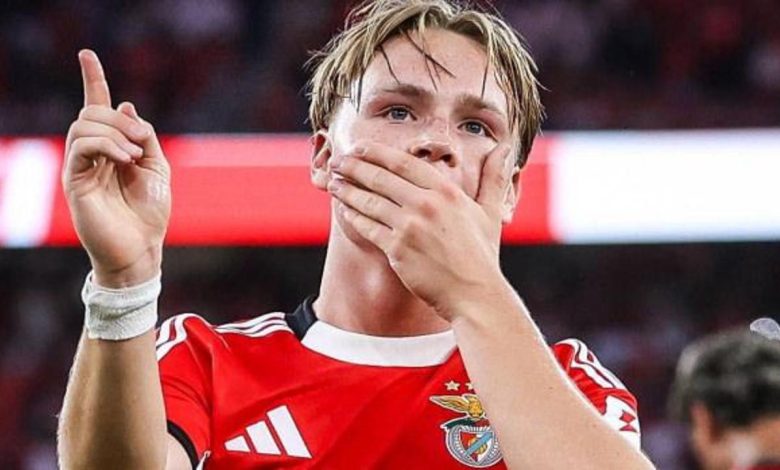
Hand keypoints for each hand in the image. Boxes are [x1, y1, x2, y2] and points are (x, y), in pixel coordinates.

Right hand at [63, 50, 170, 286]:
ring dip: (114, 131)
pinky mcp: (74, 180)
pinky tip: (125, 159)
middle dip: (119, 116)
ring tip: (134, 154)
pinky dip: (106, 145)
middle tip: (141, 139)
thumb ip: (143, 137)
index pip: (98, 107)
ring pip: (84, 124)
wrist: (142, 248)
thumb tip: (126, 104)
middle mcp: (93, 154)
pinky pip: (81, 145)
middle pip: (92, 111)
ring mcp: (81, 166)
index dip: (93, 80)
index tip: (87, 54)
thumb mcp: (156, 167)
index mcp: (113, 148)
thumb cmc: (150, 212)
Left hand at [327, 142, 513, 319]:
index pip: (403, 162)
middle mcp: (425, 204)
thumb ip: (494, 177)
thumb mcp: (491, 211)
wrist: (475, 294)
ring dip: (347, 189)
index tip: (359, 148)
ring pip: (369, 200)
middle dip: (354, 166)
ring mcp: (409, 227)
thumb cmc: (482, 255)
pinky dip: (353, 216)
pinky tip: (344, 209)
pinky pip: (367, 227)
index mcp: (446, 191)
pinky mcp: (397, 249)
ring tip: (334, 182)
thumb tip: (507, 147)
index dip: (376, 153)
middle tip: (337, 161)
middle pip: (380, 177)